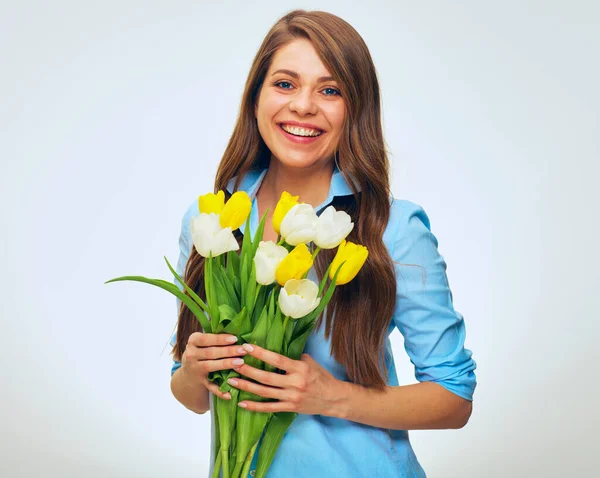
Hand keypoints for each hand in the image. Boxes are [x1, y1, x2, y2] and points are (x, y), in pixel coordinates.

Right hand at [181, 332, 247, 400]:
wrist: (188, 374)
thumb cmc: (202, 351)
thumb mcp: (202, 342)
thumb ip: (215, 335)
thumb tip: (236, 325)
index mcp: (192, 341)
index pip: (205, 338)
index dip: (220, 339)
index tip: (235, 338)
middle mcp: (191, 355)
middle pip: (211, 352)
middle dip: (228, 351)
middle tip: (243, 350)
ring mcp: (194, 369)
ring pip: (210, 366)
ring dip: (226, 364)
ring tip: (241, 362)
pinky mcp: (199, 382)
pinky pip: (210, 386)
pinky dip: (219, 390)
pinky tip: (230, 394)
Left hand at [228, 343, 344, 415]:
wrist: (333, 398)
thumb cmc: (321, 377)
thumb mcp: (310, 363)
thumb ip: (294, 358)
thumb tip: (277, 349)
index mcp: (300, 368)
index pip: (277, 360)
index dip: (261, 353)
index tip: (247, 347)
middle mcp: (295, 383)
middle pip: (266, 377)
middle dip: (248, 370)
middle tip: (234, 363)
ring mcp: (291, 397)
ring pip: (264, 392)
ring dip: (246, 387)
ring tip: (232, 381)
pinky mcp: (290, 408)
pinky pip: (269, 408)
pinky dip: (255, 407)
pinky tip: (242, 403)